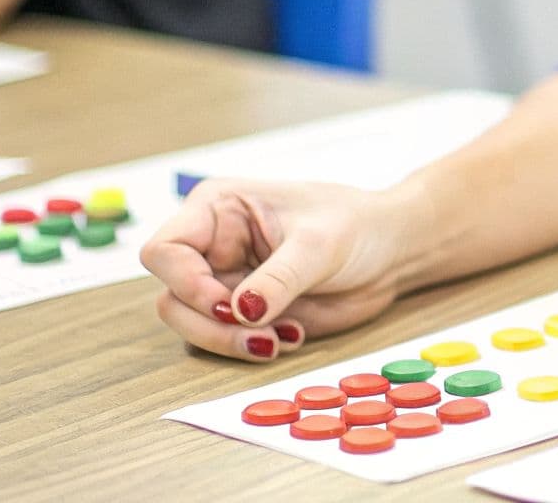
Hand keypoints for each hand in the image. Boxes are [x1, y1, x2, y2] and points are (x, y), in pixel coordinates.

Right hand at [140, 178, 422, 361]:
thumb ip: (279, 277)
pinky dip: (250, 347)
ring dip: (230, 342)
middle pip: (173, 298)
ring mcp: (228, 282)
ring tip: (281, 338)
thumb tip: (241, 311)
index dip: (186, 282)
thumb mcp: (320, 244)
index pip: (165, 250)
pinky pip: (225, 340)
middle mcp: (213, 247)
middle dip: (210, 325)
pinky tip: (292, 335)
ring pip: (193, 326)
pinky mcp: (247, 313)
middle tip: (260, 336)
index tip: (229, 304)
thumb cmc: (358, 226)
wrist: (392, 252)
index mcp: (218, 209)